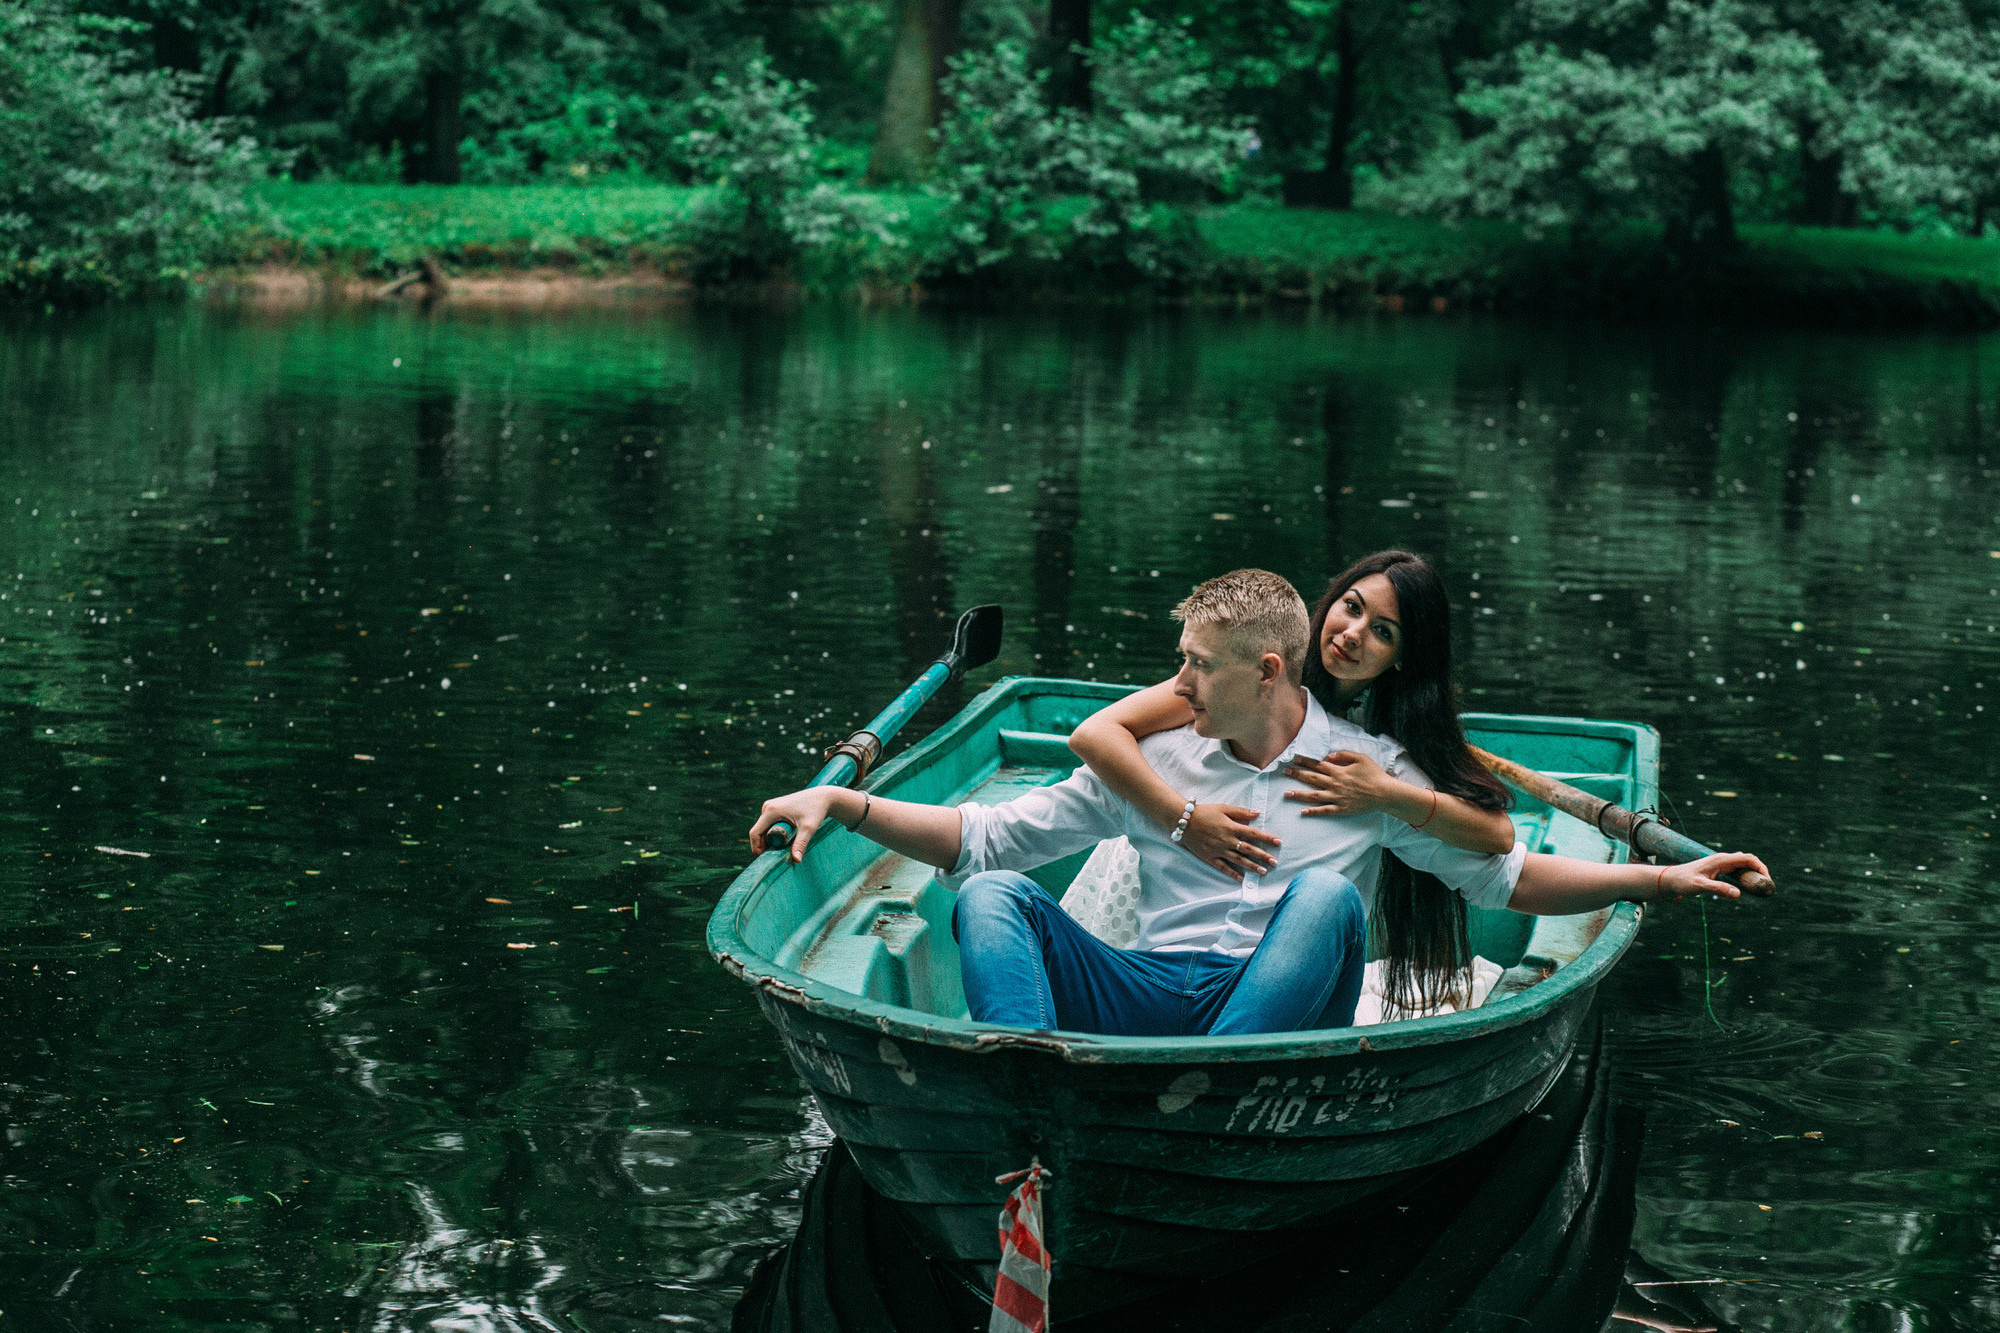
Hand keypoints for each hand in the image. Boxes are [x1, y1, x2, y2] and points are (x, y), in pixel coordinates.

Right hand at [749, 788, 847, 862]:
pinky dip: (772, 834)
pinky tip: (783, 840)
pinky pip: (767, 824)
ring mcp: (770, 807)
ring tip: (783, 847)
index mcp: (771, 811)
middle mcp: (767, 807)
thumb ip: (801, 844)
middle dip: (763, 845)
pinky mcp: (774, 808)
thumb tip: (796, 860)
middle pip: (757, 831)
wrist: (823, 797)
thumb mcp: (808, 828)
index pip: (755, 833)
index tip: (765, 858)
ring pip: (762, 828)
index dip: (756, 848)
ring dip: (768, 840)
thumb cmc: (816, 810)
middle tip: (777, 855)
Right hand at [1176, 804, 1279, 880]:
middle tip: (1274, 862)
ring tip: (1263, 872)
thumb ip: (1241, 812)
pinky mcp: (1209, 856)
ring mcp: (1218, 850)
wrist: (1183, 820)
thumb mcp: (1223, 808)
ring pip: (1238, 860)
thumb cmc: (1204, 812)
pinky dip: (1231, 873)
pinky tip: (1240, 878)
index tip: (1278, 842)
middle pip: (1248, 849)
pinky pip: (1222, 867)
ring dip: (1251, 866)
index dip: (1267, 838)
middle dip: (1263, 856)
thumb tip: (1257, 813)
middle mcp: (1227, 840)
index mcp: (1231, 827)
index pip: (1253, 833)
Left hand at [1282, 750, 1394, 817]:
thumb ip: (1344, 754)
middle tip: (1285, 772)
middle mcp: (1334, 784)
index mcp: (1338, 771)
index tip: (1294, 759)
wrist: (1384, 793)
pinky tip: (1303, 812)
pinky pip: (1324, 811)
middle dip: (1297, 774)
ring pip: (1313, 796)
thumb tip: (1328, 756)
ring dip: (1299, 794)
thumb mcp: (1361, 758)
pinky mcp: (1341, 809)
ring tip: (1286, 793)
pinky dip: (1313, 812)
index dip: (1305, 761)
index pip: (1317, 765)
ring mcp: (1336, 797)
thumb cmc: (1374, 774)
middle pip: (1311, 778)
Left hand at [1652, 851, 1770, 902]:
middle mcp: (1722, 859)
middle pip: (1748, 860)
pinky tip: (1746, 887)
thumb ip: (1718, 889)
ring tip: (1759, 887)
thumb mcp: (1700, 887)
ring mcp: (1720, 864)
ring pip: (1743, 865)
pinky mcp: (1718, 869)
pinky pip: (1736, 870)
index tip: (1767, 880)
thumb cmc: (1682, 882)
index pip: (1748, 858)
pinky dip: (1745, 876)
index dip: (1761, 867)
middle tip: (1766, 886)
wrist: (1670, 880)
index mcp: (1721, 860)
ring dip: (1753, 873)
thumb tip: (1738, 893)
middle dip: (1760, 870)